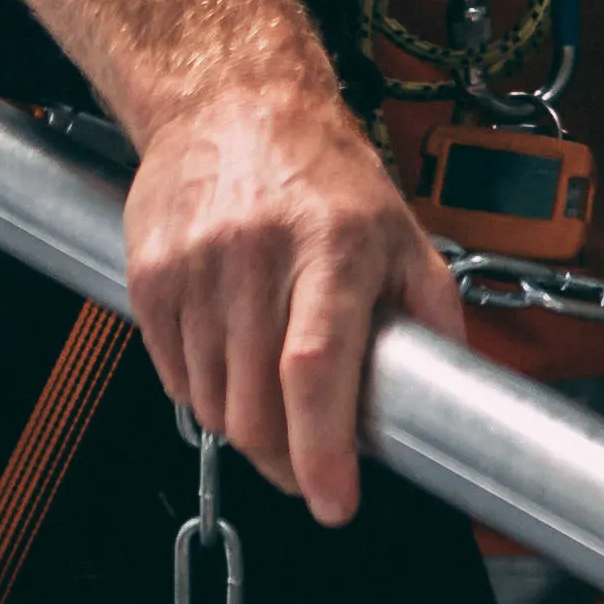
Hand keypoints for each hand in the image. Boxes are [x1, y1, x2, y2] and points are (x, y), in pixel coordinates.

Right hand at [122, 53, 472, 526]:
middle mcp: (258, 257)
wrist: (229, 101)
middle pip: (255, 408)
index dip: (322, 450)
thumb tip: (453, 397)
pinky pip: (173, 376)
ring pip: (211, 404)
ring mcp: (195, 268)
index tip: (334, 502)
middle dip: (285, 461)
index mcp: (332, 247)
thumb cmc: (323, 171)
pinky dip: (203, 392)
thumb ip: (431, 314)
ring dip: (244, 427)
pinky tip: (231, 361)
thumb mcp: (401, 231)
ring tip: (272, 397)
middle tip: (308, 466)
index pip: (317, 369)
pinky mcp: (149, 277)